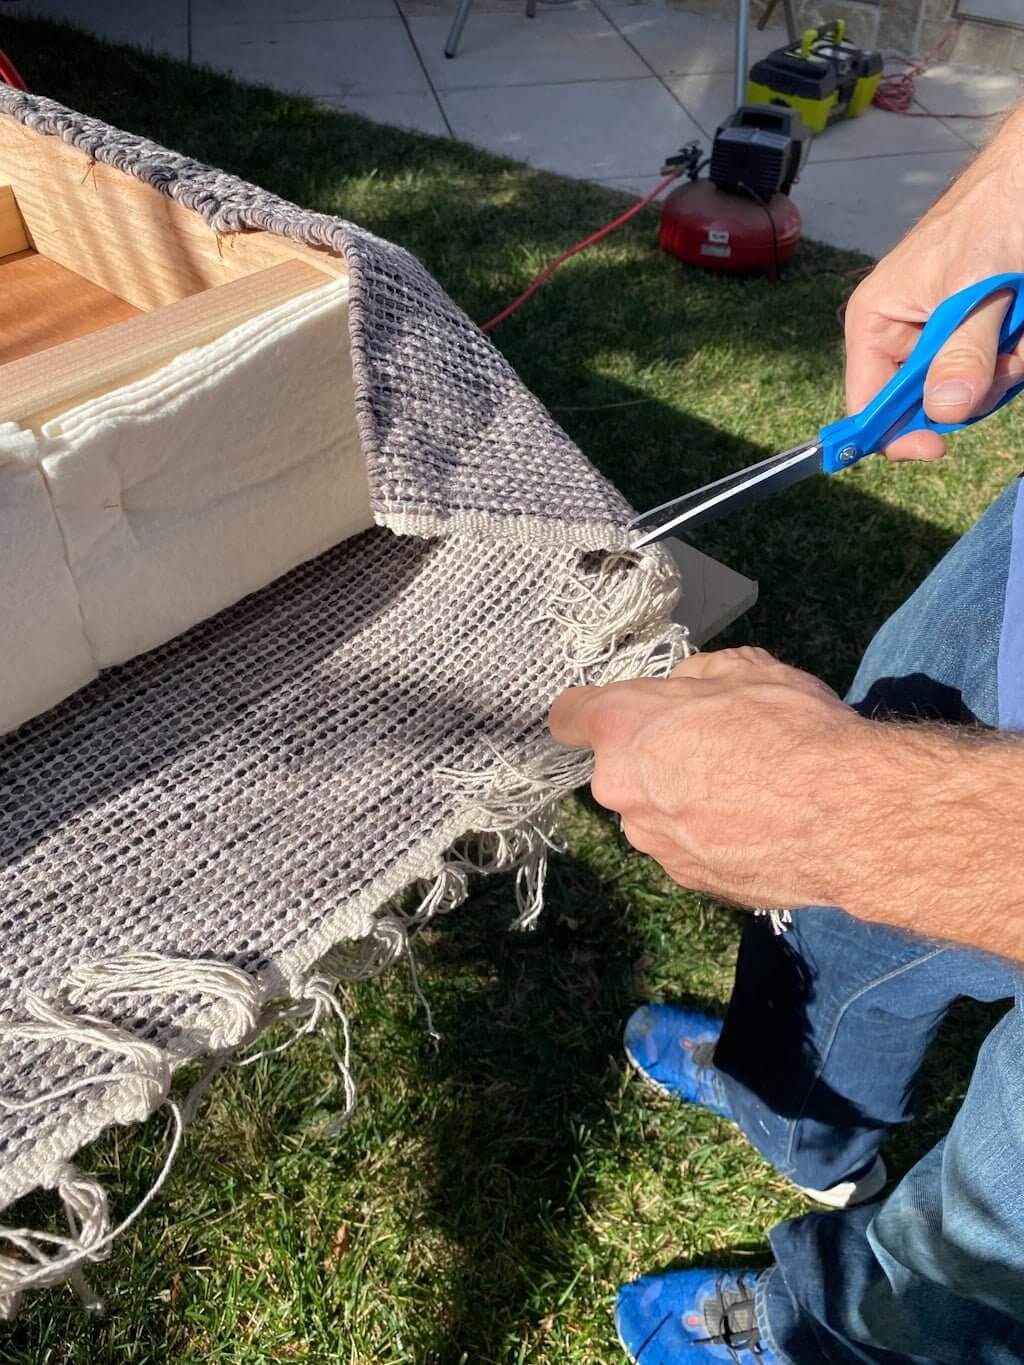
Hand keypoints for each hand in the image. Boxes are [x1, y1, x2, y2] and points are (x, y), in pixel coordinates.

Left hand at [548, 647, 863, 912]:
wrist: (844, 817)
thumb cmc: (791, 728)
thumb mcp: (748, 669)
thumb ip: (699, 675)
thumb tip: (687, 688)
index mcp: (622, 727)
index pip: (567, 716)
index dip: (589, 711)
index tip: (617, 712)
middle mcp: (621, 789)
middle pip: (620, 768)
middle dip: (655, 757)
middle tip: (716, 746)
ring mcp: (652, 843)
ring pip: (654, 812)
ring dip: (684, 802)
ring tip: (749, 792)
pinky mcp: (688, 880)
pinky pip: (689, 848)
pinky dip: (714, 838)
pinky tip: (760, 826)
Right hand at [844, 103, 1023, 461]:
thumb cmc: (996, 211)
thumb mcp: (974, 286)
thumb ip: (961, 349)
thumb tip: (945, 410)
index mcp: (877, 322)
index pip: (868, 405)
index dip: (896, 434)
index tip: (936, 447)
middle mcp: (906, 337)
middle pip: (927, 406)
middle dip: (973, 388)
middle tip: (1004, 349)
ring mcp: (947, 338)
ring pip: (973, 393)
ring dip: (1008, 366)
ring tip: (1021, 318)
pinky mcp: (982, 335)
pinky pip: (999, 373)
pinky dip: (1020, 353)